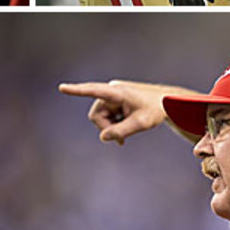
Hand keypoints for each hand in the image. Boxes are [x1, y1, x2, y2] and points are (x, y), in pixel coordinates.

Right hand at [56, 80, 173, 144]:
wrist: (167, 102)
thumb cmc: (155, 110)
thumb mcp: (141, 124)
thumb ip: (121, 131)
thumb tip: (103, 137)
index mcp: (117, 92)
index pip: (93, 91)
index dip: (77, 91)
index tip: (62, 88)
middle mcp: (111, 91)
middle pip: (96, 115)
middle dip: (106, 128)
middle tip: (122, 141)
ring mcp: (112, 95)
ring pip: (101, 117)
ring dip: (112, 126)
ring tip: (127, 131)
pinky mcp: (114, 99)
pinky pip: (106, 115)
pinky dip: (114, 123)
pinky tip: (125, 127)